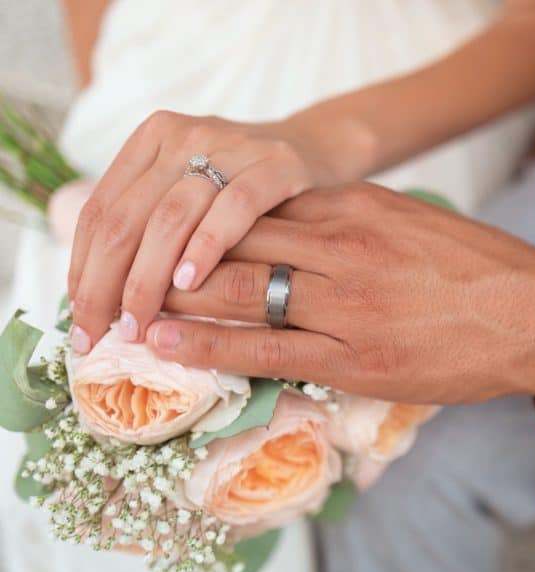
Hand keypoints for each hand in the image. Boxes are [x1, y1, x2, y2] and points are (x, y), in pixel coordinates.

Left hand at [68, 111, 315, 353]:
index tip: (81, 320)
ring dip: (147, 279)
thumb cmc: (245, 188)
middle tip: (101, 335)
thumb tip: (100, 298)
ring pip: (169, 218)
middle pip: (126, 219)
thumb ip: (150, 226)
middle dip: (105, 285)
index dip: (82, 270)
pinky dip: (206, 247)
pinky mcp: (275, 164)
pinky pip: (233, 208)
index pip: (99, 212)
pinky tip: (189, 283)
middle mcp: (183, 136)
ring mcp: (230, 146)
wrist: (318, 149)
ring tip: (138, 323)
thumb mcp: (191, 193)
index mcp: (152, 140)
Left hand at [147, 183, 534, 403]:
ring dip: (176, 297)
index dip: (205, 220)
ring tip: (127, 306)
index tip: (169, 231)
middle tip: (126, 266)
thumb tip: (301, 232)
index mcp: (357, 207)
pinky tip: (166, 343)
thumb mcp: (413, 222)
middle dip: (175, 255)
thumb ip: (354, 223)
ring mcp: (346, 302)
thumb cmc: (481, 270)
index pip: (259, 206)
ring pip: (240, 290)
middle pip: (235, 241)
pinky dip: (207, 345)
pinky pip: (265, 348)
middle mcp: (342, 246)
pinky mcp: (354, 355)